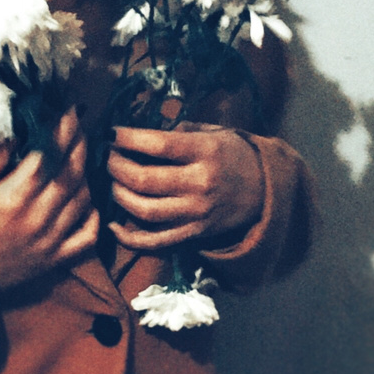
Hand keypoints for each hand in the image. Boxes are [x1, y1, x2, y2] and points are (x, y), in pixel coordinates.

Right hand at [0, 108, 99, 311]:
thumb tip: (19, 133)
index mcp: (13, 197)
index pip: (50, 155)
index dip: (63, 130)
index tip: (68, 111)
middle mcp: (37, 218)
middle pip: (72, 173)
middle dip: (79, 144)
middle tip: (79, 125)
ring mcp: (48, 241)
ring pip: (83, 200)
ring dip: (87, 173)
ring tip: (81, 155)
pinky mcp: (53, 259)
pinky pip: (86, 237)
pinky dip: (94, 216)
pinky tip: (87, 199)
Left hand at [107, 124, 264, 251]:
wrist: (265, 192)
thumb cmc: (234, 155)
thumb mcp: (215, 132)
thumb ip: (181, 131)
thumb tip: (142, 132)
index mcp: (206, 152)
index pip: (159, 145)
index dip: (128, 139)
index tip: (112, 134)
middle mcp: (199, 184)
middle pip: (144, 179)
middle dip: (116, 167)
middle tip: (108, 158)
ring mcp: (195, 213)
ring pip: (144, 211)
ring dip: (119, 195)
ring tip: (113, 182)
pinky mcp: (193, 234)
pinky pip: (155, 242)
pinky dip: (129, 238)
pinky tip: (113, 225)